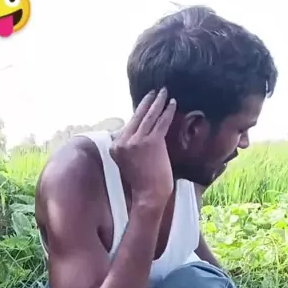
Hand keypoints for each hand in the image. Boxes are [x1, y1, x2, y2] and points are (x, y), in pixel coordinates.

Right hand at [110, 88, 175, 212]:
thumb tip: (139, 136)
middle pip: (137, 116)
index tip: (145, 103)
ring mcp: (137, 141)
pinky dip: (167, 111)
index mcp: (115, 147)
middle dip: (147, 101)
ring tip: (164, 92)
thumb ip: (130, 149)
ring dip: (158, 101)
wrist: (149, 197)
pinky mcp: (151, 142)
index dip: (138, 114)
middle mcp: (123, 141)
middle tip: (155, 91)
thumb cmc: (142, 184)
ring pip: (149, 116)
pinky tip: (172, 103)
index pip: (128, 125)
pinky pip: (161, 122)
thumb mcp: (128, 164)